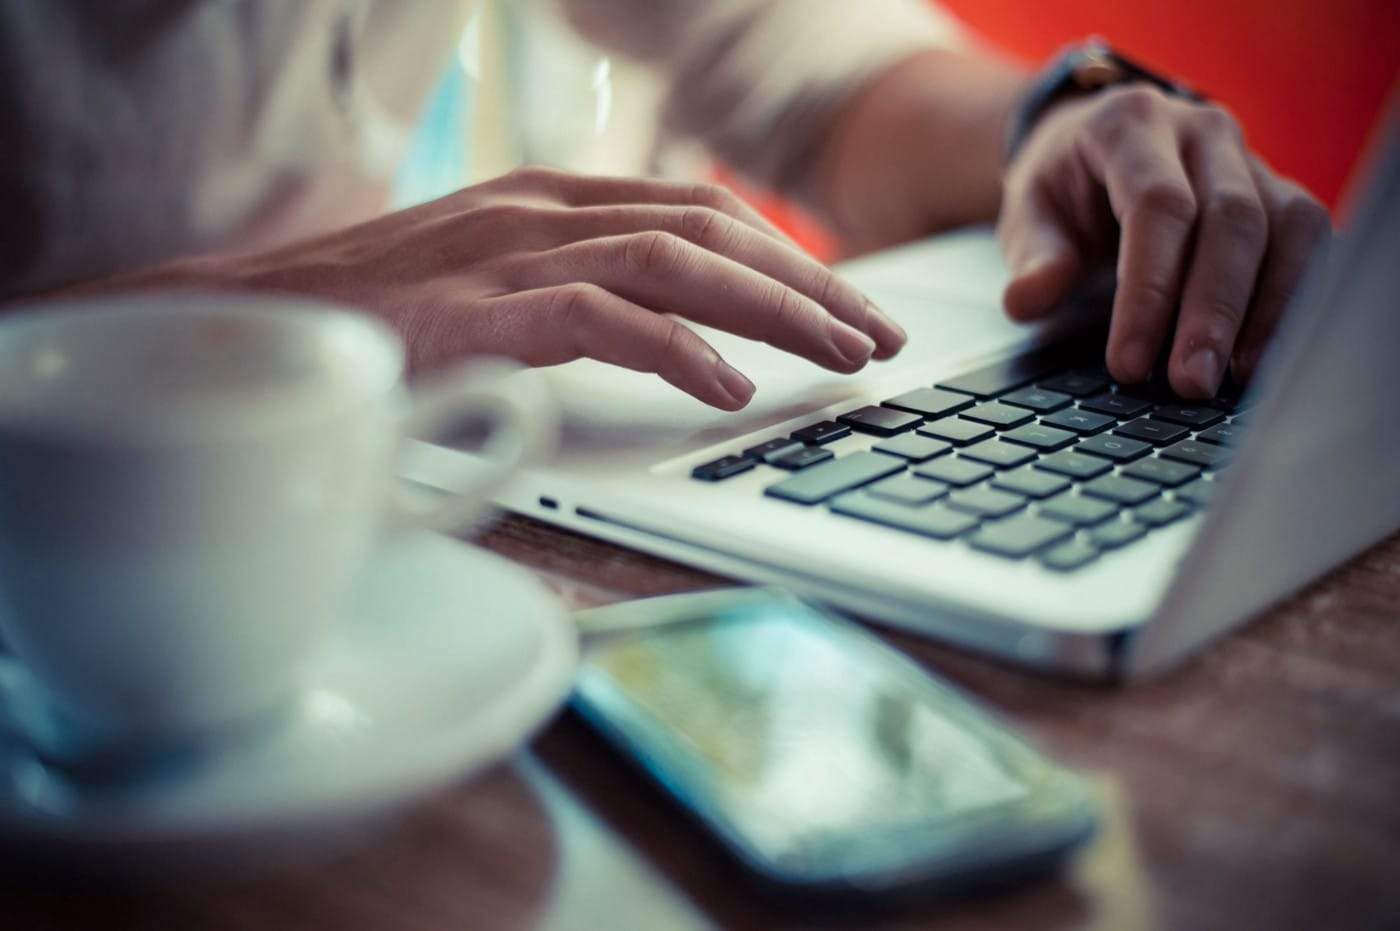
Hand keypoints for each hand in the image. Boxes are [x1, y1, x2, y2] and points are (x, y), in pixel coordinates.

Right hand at [206, 167, 904, 409]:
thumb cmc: (373, 316)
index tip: (850, 308)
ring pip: (674, 261)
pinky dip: (672, 347)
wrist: (245, 322)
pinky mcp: (472, 310)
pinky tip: (726, 386)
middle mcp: (542, 210)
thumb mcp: (493, 285)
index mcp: (553, 201)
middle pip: (710, 229)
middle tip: (878, 336)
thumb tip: (667, 333)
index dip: (788, 259)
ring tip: (838, 358)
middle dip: (809, 283)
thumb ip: (575, 292)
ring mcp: (507, 252)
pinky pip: (597, 316)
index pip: (700, 213)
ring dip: (771, 310)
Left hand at [998, 85, 1331, 397]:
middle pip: (1230, 219)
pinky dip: (1295, 298)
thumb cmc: (1062, 186)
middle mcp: (1200, 131)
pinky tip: (1267, 353)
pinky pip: (1307, 240)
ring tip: (1237, 378)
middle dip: (1213, 310)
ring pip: (1285, 227)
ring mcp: (1247, 158)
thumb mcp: (1026, 214)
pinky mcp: (1277, 192)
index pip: (1156, 206)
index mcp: (1129, 126)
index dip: (1148, 290)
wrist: (1091, 145)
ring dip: (1267, 310)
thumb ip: (1031, 258)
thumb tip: (1027, 301)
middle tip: (1191, 383)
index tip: (1130, 362)